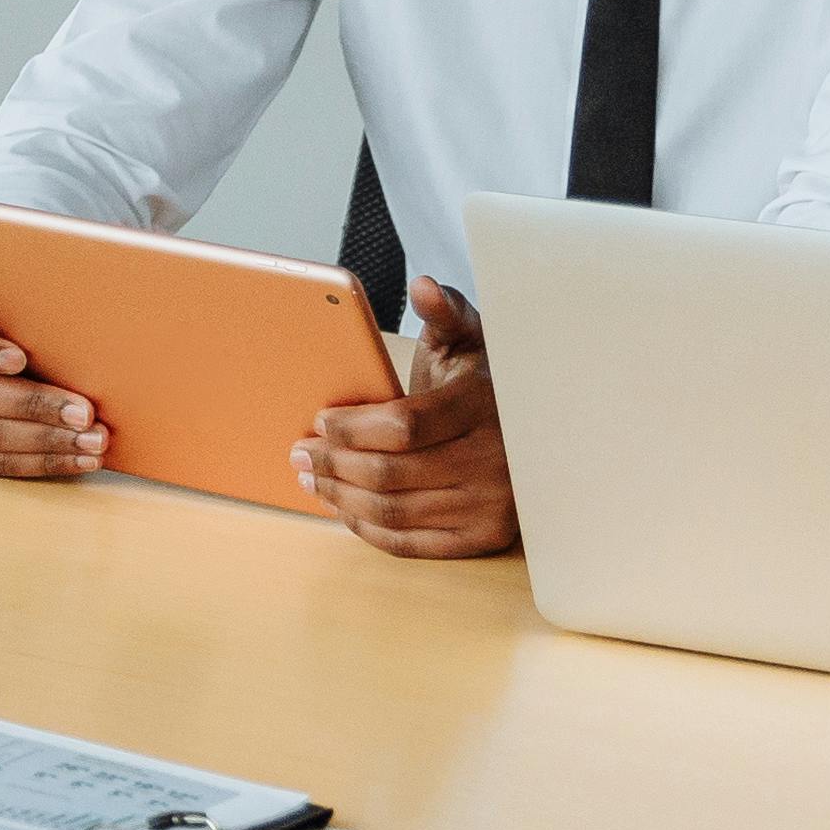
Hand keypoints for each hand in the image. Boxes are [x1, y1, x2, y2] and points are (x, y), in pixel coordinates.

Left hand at [296, 278, 517, 558]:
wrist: (529, 432)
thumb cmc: (484, 383)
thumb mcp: (469, 341)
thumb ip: (444, 313)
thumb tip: (423, 287)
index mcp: (485, 406)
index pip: (404, 427)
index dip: (353, 428)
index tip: (322, 421)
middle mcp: (495, 460)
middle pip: (389, 473)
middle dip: (332, 463)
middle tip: (300, 454)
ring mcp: (491, 505)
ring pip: (393, 510)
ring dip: (340, 496)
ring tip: (312, 478)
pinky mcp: (484, 538)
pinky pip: (409, 543)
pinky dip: (365, 528)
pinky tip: (341, 507)